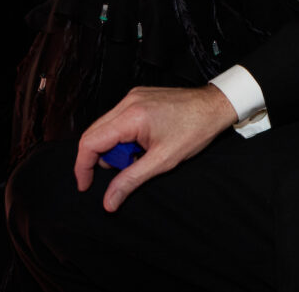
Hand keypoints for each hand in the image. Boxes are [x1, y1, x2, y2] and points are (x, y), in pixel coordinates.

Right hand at [73, 85, 235, 211]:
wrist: (216, 106)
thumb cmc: (195, 129)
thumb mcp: (162, 161)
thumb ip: (131, 180)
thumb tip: (109, 201)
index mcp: (131, 116)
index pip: (90, 142)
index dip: (83, 167)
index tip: (86, 185)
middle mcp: (128, 102)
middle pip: (95, 134)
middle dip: (103, 158)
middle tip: (124, 169)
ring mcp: (133, 97)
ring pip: (106, 128)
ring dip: (116, 148)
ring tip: (140, 155)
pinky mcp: (139, 97)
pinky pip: (118, 120)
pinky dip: (124, 137)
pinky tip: (143, 144)